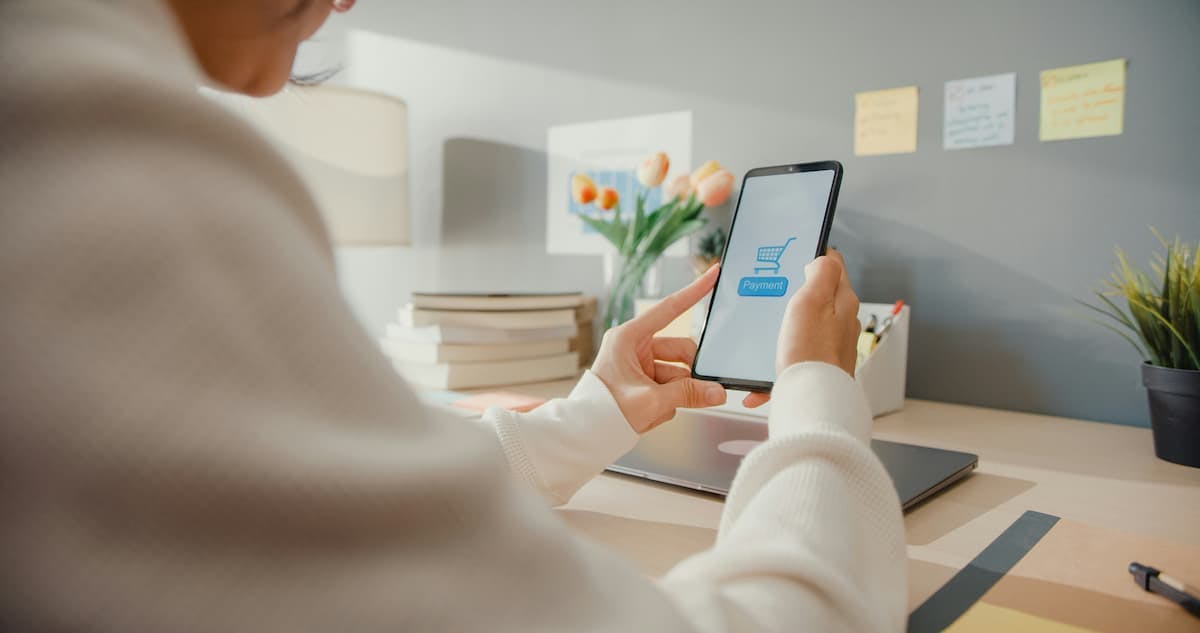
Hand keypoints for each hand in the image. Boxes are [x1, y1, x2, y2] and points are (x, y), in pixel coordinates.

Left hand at [591, 265, 726, 433]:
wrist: (584, 435)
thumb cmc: (602, 411)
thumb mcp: (650, 401)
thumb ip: (687, 394)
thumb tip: (717, 392)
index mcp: (629, 337)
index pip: (669, 309)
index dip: (694, 292)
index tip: (713, 274)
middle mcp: (634, 347)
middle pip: (680, 350)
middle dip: (689, 373)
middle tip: (704, 389)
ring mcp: (640, 366)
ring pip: (678, 373)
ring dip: (677, 394)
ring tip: (662, 409)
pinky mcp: (644, 383)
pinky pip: (670, 389)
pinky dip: (667, 403)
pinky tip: (650, 415)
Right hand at [775, 248, 860, 376]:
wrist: (811, 398)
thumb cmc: (810, 352)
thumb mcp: (812, 300)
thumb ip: (822, 272)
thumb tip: (824, 258)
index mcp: (843, 301)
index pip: (833, 265)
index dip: (813, 256)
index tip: (795, 258)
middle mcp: (843, 322)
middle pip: (819, 295)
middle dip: (796, 293)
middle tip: (776, 294)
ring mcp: (833, 344)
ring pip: (807, 325)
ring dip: (786, 327)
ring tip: (768, 332)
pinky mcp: (821, 364)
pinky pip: (798, 353)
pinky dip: (782, 356)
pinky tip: (765, 368)